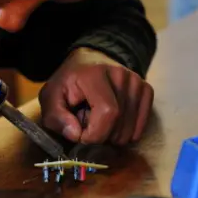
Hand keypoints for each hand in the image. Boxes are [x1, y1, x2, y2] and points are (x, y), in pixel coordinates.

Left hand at [39, 48, 153, 145]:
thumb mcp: (51, 98)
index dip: (95, 134)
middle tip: (87, 124)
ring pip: (130, 130)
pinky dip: (126, 132)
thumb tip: (76, 135)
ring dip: (112, 135)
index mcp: (94, 74)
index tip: (81, 135)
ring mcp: (136, 81)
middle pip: (120, 124)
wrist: (88, 62)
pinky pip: (141, 126)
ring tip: (99, 120)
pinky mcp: (145, 89)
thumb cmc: (68, 82)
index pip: (108, 112)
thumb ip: (57, 118)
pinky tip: (114, 122)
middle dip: (101, 136)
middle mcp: (120, 74)